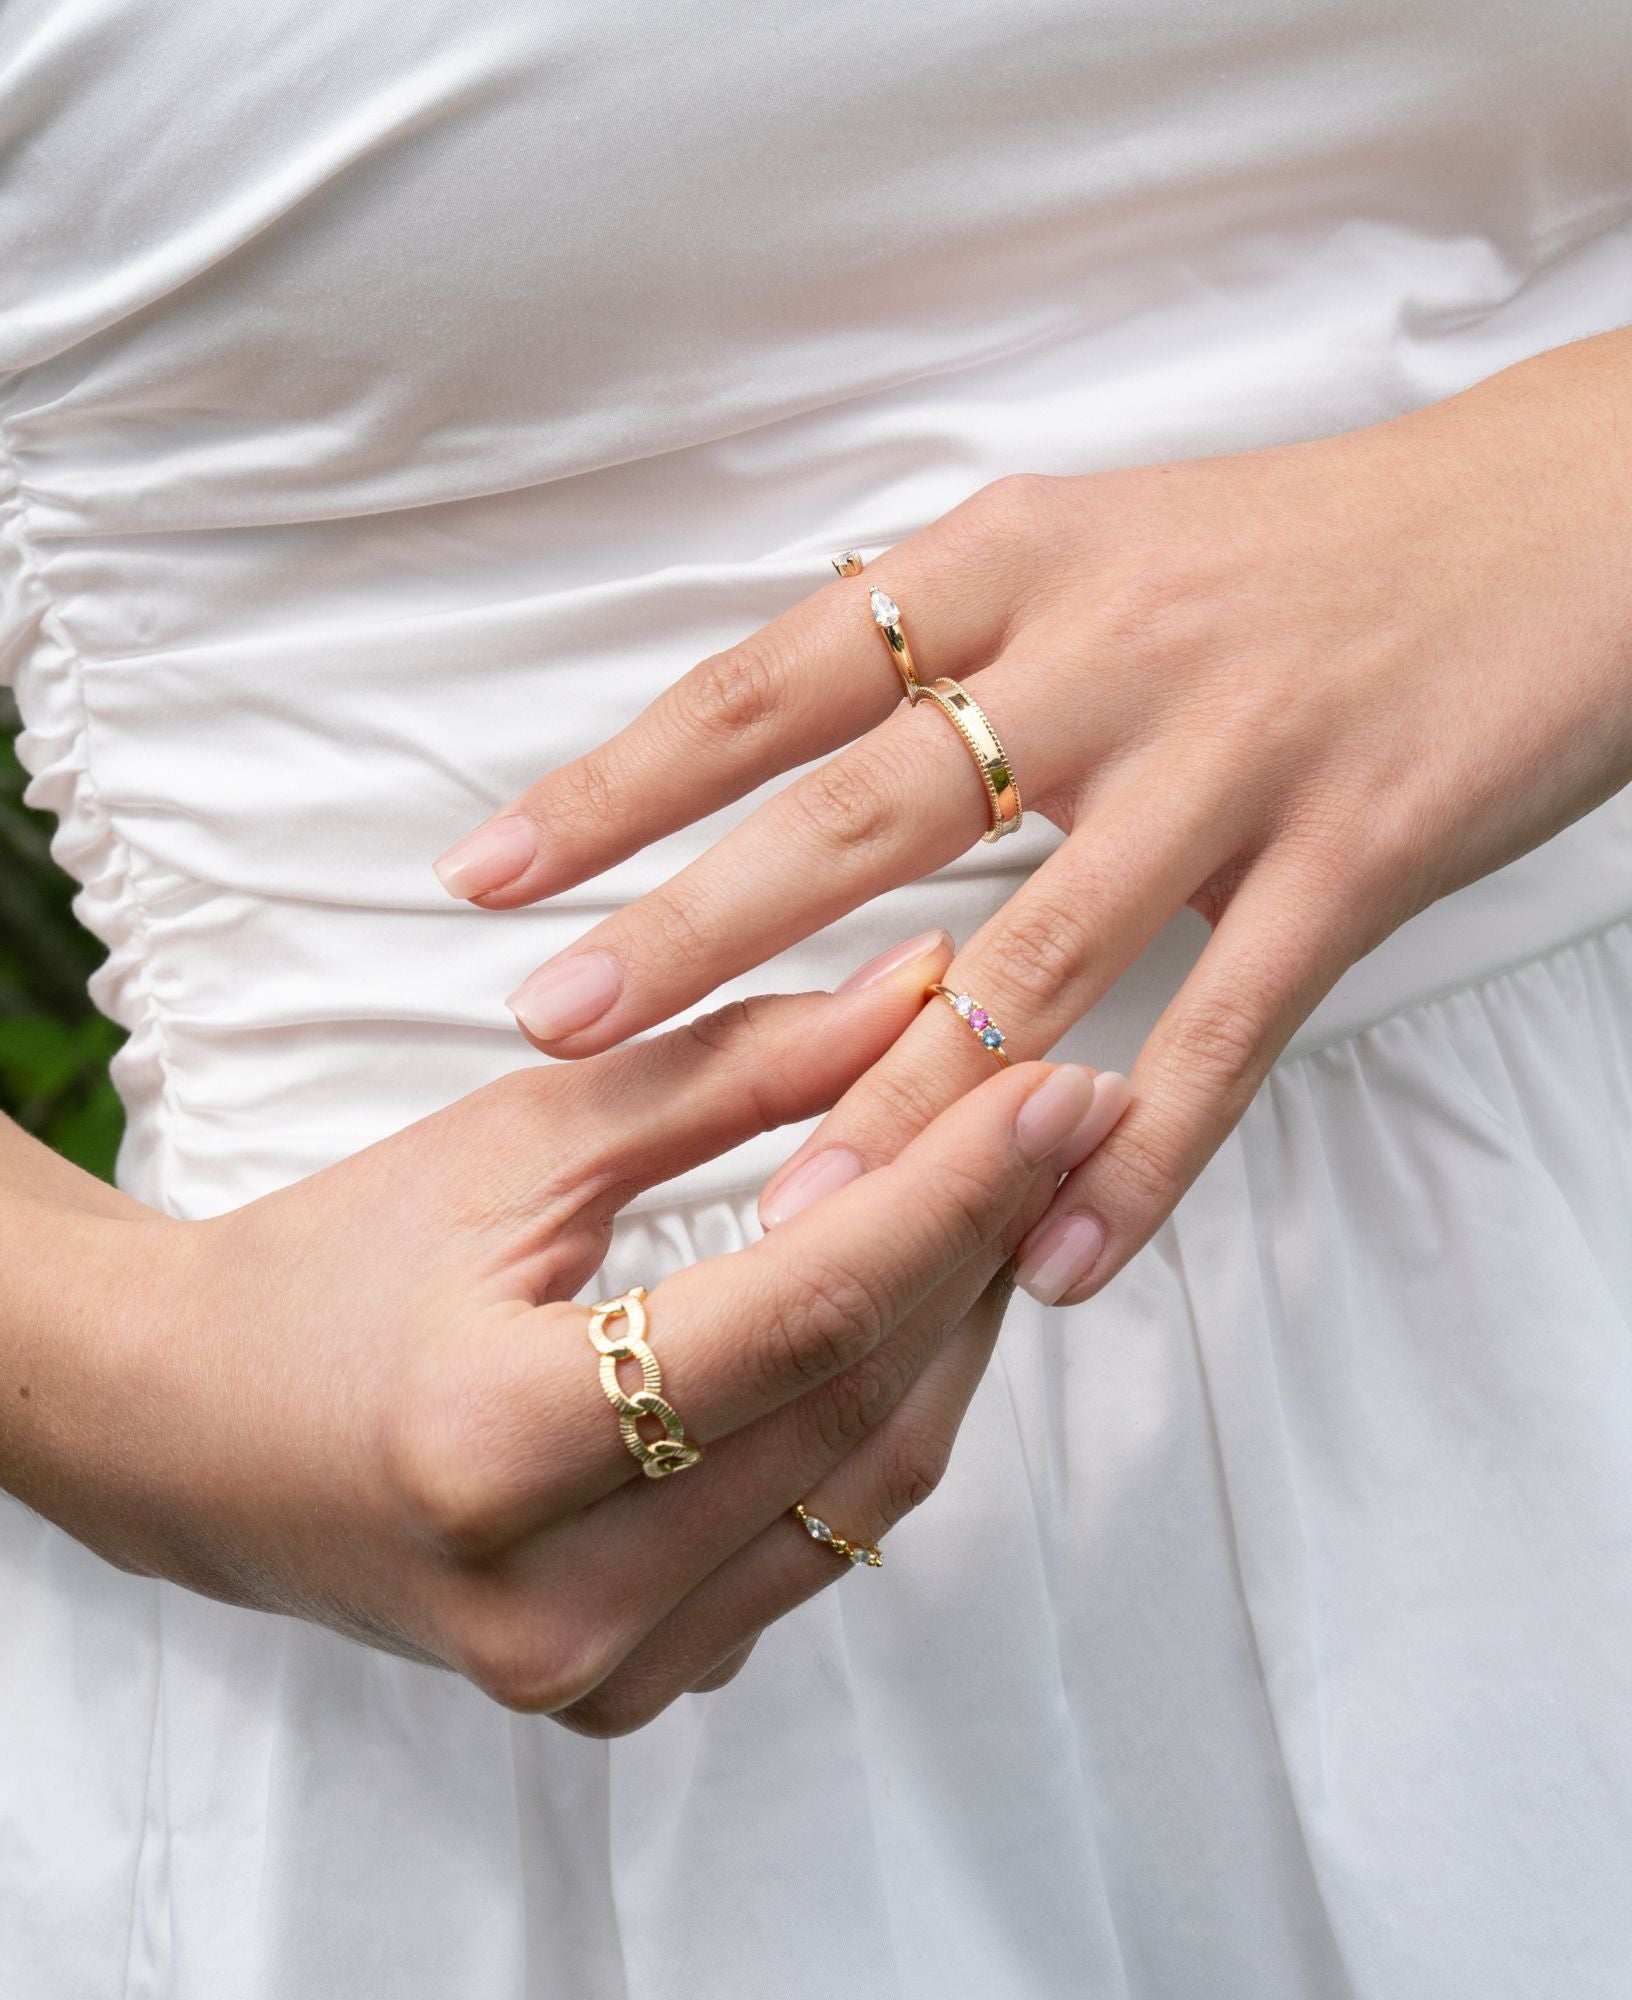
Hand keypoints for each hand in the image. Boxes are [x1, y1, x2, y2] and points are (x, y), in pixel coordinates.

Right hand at [2, 939, 1115, 1732]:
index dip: (956, 1189)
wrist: (194, 1434)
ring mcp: (595, 1672)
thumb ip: (729, 1071)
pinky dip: (879, 1422)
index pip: (805, 1312)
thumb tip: (920, 991)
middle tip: (1054, 1121)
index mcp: (495, 1443)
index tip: (1063, 1084)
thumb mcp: (512, 1144)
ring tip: (1002, 1202)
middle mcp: (555, 1600)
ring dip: (955, 1336)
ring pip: (867, 1493)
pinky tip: (909, 1316)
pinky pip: (815, 1549)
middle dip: (982, 1248)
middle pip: (861, 1406)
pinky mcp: (625, 1688)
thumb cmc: (328, 1265)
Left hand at [435, 328, 1631, 1306]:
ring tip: (784, 1222)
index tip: (487, 873)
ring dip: (896, 1104)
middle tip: (554, 1029)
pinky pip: (1222, 1036)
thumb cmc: (1303, 550)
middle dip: (687, 932)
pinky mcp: (1353, 856)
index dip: (618, 782)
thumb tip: (783, 732)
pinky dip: (1134, 1160)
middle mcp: (1101, 652)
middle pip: (852, 817)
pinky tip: (1052, 1262)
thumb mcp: (1101, 543)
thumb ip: (950, 637)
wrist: (1560, 525)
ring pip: (1027, 958)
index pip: (769, 682)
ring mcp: (1229, 759)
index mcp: (1014, 560)